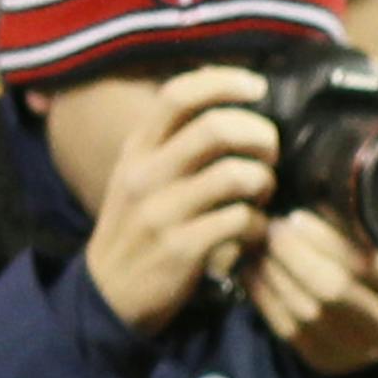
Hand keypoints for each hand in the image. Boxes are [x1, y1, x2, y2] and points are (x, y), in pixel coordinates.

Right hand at [84, 67, 277, 336]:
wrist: (107, 296)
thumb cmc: (140, 226)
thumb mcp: (143, 175)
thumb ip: (178, 139)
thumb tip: (234, 97)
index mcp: (138, 150)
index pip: (178, 95)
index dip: (224, 81)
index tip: (258, 87)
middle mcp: (146, 175)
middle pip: (216, 128)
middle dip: (261, 136)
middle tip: (271, 153)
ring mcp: (161, 213)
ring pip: (236, 175)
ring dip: (264, 181)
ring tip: (262, 194)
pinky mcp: (181, 249)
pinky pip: (242, 220)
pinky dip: (260, 225)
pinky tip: (254, 232)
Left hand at [240, 210, 377, 374]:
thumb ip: (376, 223)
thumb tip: (324, 191)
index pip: (367, 264)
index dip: (326, 239)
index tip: (297, 216)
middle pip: (332, 289)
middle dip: (293, 255)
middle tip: (271, 228)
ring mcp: (360, 350)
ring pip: (305, 312)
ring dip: (273, 275)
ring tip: (257, 246)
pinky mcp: (329, 361)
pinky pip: (289, 331)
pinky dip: (265, 299)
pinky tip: (252, 273)